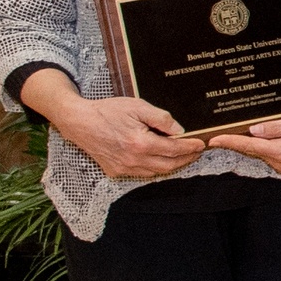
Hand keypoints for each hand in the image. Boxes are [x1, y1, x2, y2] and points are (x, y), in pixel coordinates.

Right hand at [42, 88, 205, 182]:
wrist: (79, 122)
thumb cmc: (107, 111)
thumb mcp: (138, 107)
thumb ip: (162, 119)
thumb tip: (180, 131)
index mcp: (141, 144)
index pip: (175, 150)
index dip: (191, 147)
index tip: (201, 144)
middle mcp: (133, 160)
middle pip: (169, 165)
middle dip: (186, 159)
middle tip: (196, 151)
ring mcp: (124, 168)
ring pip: (156, 172)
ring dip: (172, 165)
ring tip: (182, 155)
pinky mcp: (116, 171)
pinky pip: (142, 173)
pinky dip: (155, 168)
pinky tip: (161, 158)